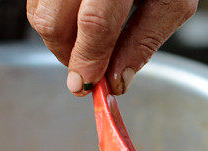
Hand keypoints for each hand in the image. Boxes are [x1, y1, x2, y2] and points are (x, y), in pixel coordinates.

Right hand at [27, 0, 197, 95]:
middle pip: (52, 20)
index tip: (87, 85)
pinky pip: (37, 0)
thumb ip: (144, 41)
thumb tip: (117, 79)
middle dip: (67, 55)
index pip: (93, 23)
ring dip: (59, 37)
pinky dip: (54, 17)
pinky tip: (78, 19)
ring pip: (38, 11)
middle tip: (87, 68)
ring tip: (87, 41)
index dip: (88, 60)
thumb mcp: (170, 2)